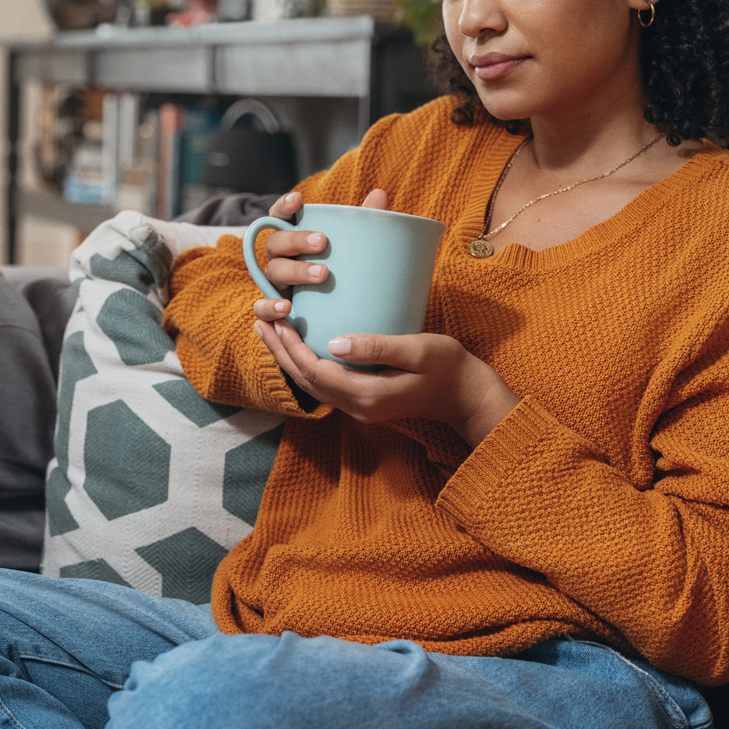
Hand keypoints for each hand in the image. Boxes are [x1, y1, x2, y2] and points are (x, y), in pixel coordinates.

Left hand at [252, 324, 519, 446]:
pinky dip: (306, 365)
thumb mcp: (417, 350)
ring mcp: (360, 408)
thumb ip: (377, 347)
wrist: (467, 396)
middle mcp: (358, 407)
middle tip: (260, 322)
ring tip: (271, 332)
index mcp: (368, 395)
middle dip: (281, 352)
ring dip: (289, 359)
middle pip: (307, 381)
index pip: (316, 372)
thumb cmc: (448, 366)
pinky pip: (325, 385)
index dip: (292, 347)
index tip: (278, 320)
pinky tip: (300, 346)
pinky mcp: (365, 401)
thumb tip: (333, 343)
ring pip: (313, 386)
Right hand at [254, 187, 387, 318]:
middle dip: (296, 239)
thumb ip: (363, 225)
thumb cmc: (344, 274)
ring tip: (323, 274)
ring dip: (295, 270)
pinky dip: (270, 307)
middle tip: (323, 241)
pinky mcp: (273, 309)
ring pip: (272, 271)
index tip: (299, 200)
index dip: (284, 206)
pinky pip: (261, 308)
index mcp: (293, 239)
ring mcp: (274, 284)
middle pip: (275, 243)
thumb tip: (379, 194)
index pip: (279, 217)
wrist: (340, 316)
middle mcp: (279, 258)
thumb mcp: (353, 251)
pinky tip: (288, 308)